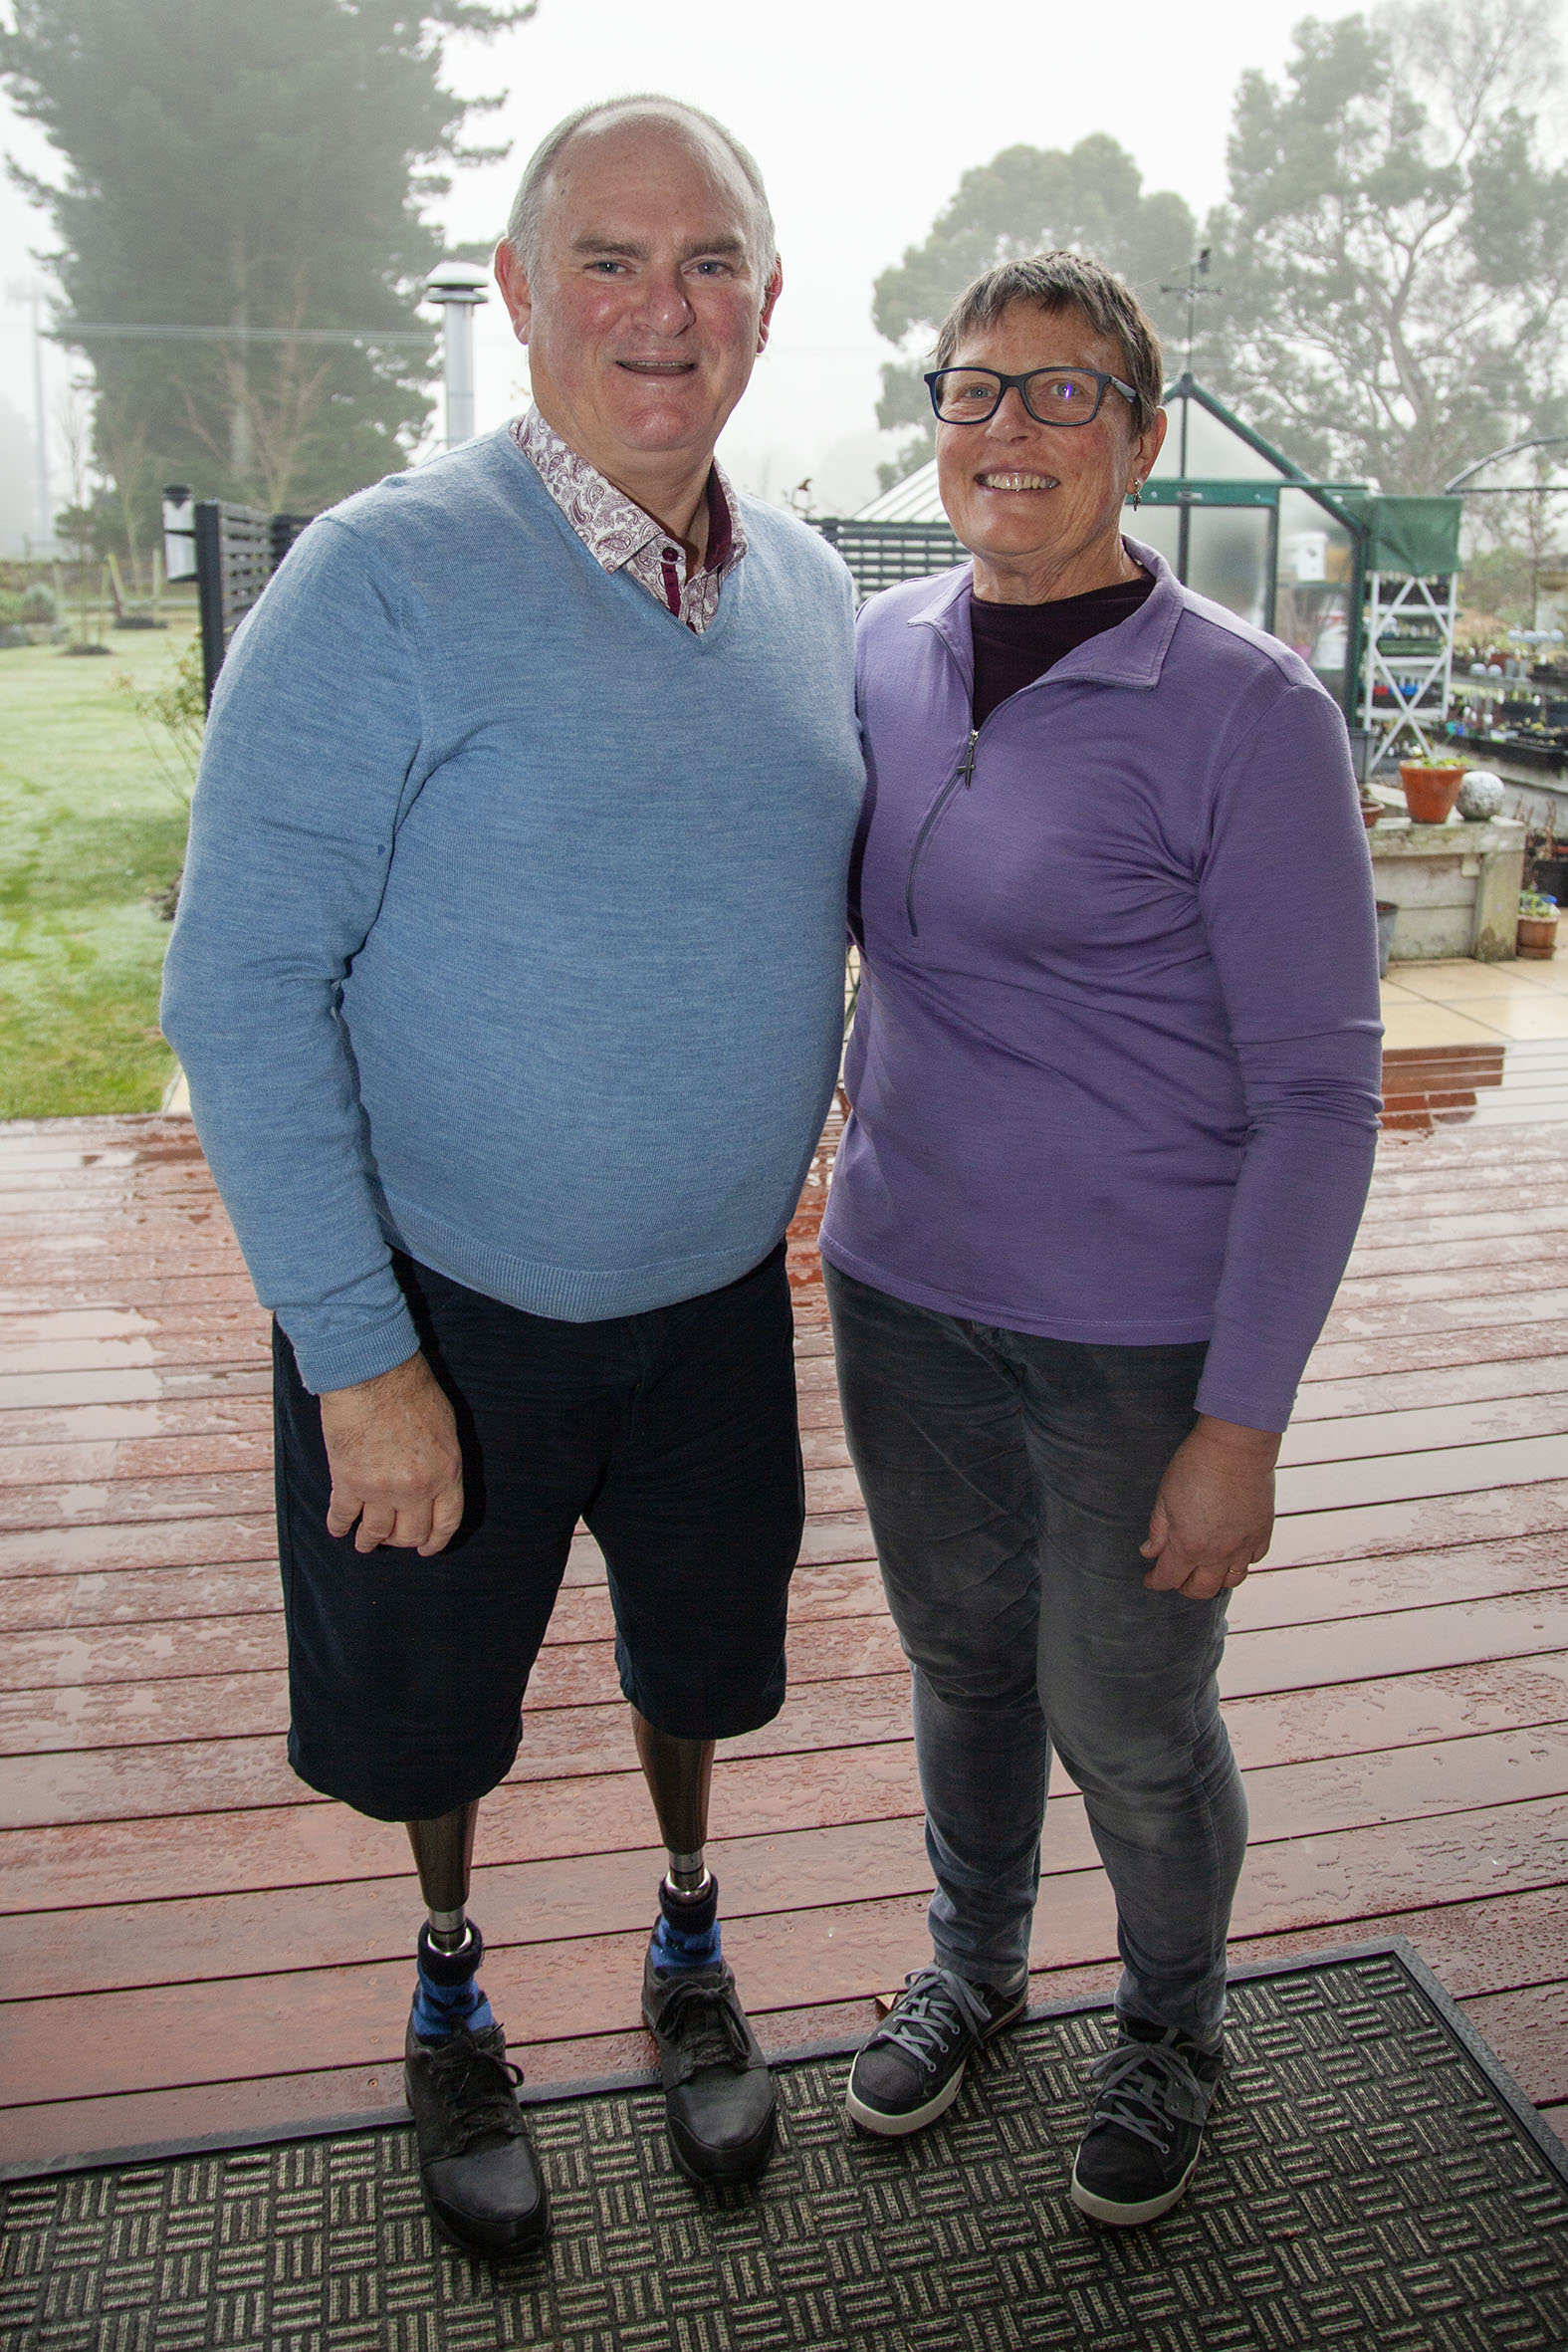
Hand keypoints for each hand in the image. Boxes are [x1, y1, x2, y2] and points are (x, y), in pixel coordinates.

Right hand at [318, 1350, 463, 1555]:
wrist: (374, 1374)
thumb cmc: (411, 1390)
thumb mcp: (445, 1426)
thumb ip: (441, 1460)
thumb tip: (436, 1482)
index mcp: (446, 1473)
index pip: (446, 1522)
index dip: (436, 1540)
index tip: (427, 1548)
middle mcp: (416, 1489)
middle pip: (411, 1533)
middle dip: (402, 1541)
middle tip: (393, 1540)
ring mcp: (381, 1489)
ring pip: (376, 1532)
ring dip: (369, 1541)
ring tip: (364, 1544)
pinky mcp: (348, 1482)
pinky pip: (343, 1516)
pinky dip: (339, 1526)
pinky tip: (338, 1529)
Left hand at [1140, 1414, 1279, 1601]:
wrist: (1235, 1448)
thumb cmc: (1194, 1467)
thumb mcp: (1164, 1497)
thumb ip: (1157, 1531)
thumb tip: (1148, 1552)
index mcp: (1188, 1546)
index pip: (1168, 1578)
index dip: (1155, 1581)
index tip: (1150, 1579)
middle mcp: (1217, 1554)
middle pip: (1201, 1590)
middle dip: (1184, 1588)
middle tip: (1177, 1577)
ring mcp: (1243, 1546)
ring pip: (1230, 1582)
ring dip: (1214, 1581)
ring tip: (1205, 1570)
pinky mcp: (1262, 1534)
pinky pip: (1253, 1561)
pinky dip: (1240, 1563)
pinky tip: (1231, 1553)